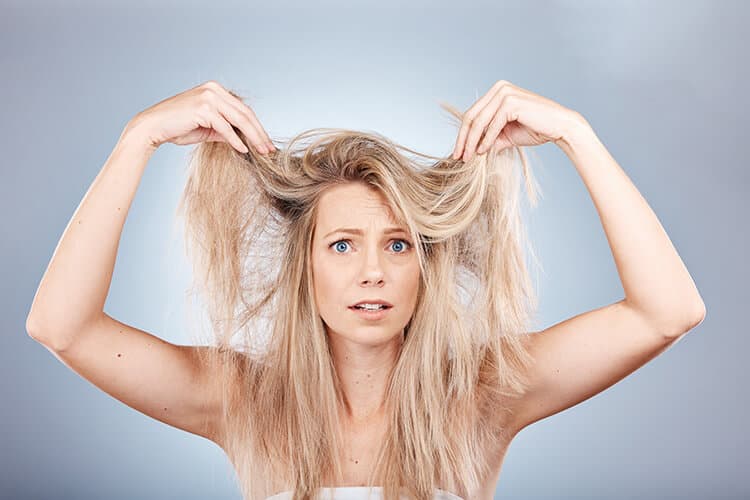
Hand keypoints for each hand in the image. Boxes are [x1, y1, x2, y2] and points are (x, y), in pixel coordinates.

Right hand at [126, 80, 274, 154]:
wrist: (153, 127)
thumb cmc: (178, 128)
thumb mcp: (207, 128)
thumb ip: (225, 130)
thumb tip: (243, 140)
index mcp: (216, 90)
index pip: (243, 109)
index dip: (257, 127)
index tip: (266, 142)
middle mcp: (214, 90)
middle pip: (245, 113)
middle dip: (260, 133)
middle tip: (270, 149)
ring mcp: (209, 97)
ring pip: (239, 119)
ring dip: (253, 137)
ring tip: (262, 151)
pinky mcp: (203, 108)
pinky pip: (225, 127)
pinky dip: (236, 140)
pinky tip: (243, 150)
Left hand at [451, 80, 589, 160]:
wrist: (560, 127)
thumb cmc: (535, 129)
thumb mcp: (506, 135)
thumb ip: (489, 139)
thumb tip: (470, 151)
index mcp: (496, 91)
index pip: (472, 114)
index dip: (463, 134)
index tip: (458, 152)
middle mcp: (499, 88)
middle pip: (471, 116)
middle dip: (463, 139)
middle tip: (458, 157)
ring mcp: (505, 93)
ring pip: (479, 121)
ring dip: (472, 141)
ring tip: (469, 157)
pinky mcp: (511, 102)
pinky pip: (492, 125)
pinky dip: (486, 140)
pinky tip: (483, 152)